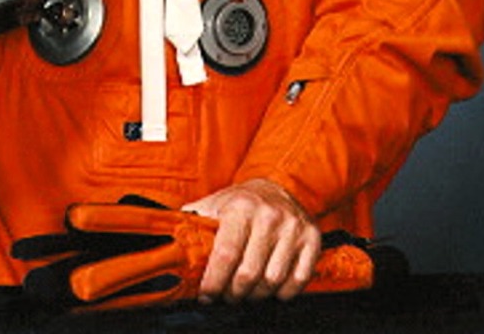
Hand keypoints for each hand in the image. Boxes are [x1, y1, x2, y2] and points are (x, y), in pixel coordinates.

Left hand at [182, 178, 320, 302]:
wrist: (279, 186)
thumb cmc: (242, 201)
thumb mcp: (215, 203)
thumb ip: (194, 222)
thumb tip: (171, 244)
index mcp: (241, 207)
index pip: (225, 255)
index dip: (214, 282)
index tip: (206, 296)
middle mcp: (269, 216)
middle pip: (249, 274)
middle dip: (233, 293)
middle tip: (226, 296)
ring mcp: (293, 228)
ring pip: (272, 281)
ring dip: (256, 296)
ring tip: (245, 292)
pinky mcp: (312, 239)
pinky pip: (298, 281)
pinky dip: (282, 293)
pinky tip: (270, 288)